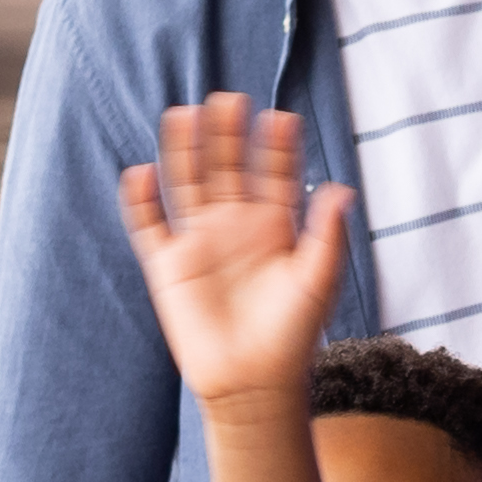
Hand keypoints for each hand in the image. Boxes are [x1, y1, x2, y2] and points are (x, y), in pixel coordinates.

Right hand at [116, 95, 354, 403]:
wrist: (253, 383)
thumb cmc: (292, 335)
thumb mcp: (317, 281)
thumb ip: (327, 235)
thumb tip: (341, 189)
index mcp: (273, 225)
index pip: (274, 172)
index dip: (276, 146)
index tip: (279, 118)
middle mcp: (234, 225)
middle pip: (227, 166)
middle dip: (227, 134)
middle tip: (228, 99)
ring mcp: (199, 242)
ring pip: (187, 183)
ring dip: (184, 150)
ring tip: (183, 113)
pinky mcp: (169, 265)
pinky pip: (150, 225)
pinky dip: (141, 200)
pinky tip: (140, 171)